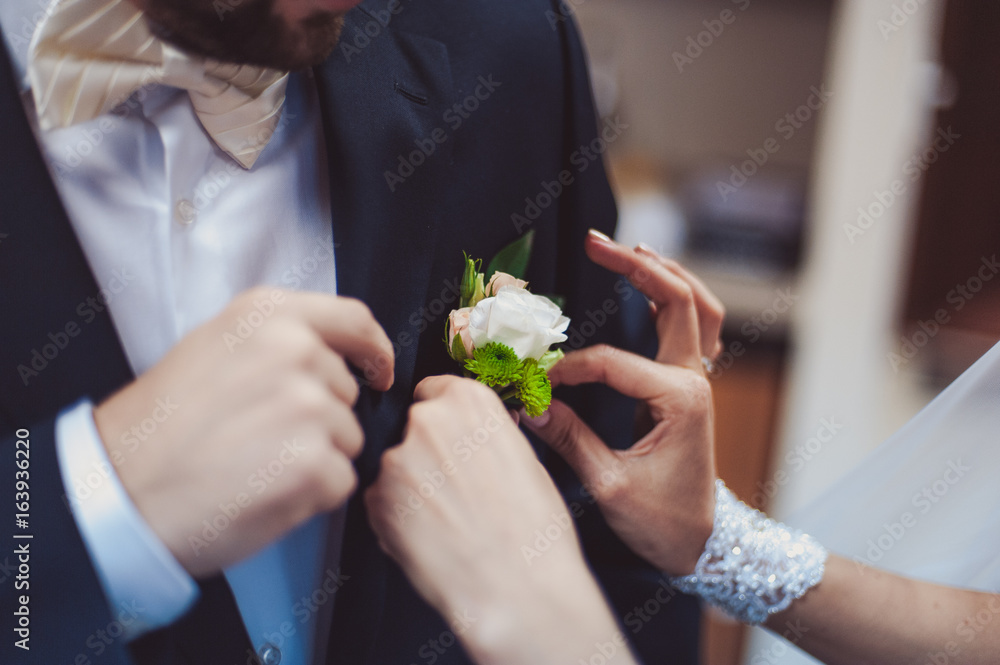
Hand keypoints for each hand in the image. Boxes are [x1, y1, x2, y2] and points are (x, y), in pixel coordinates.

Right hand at [93, 288, 393, 576]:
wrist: (118, 492)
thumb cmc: (158, 429)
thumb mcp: (212, 348)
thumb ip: (274, 341)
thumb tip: (330, 356)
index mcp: (268, 315)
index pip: (355, 321)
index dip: (374, 351)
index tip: (378, 371)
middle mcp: (295, 351)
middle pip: (347, 392)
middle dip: (321, 420)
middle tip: (260, 439)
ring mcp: (307, 407)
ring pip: (348, 439)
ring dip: (315, 458)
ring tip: (253, 464)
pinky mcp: (313, 462)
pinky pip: (340, 481)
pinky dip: (312, 495)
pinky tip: (261, 490)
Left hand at [366, 376, 634, 664]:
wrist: (518, 588)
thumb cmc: (534, 531)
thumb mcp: (525, 457)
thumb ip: (486, 431)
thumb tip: (472, 432)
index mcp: (469, 401)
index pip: (434, 391)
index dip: (444, 421)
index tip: (450, 440)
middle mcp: (427, 421)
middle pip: (412, 428)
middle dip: (426, 454)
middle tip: (454, 490)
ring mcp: (397, 460)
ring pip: (396, 467)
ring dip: (411, 488)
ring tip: (446, 522)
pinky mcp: (376, 501)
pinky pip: (380, 502)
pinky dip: (396, 518)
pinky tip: (429, 539)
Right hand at [524, 231, 722, 575]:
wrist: (705, 542)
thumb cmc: (664, 521)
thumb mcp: (611, 485)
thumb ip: (569, 440)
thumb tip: (528, 406)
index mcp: (679, 399)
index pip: (611, 363)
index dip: (568, 369)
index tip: (535, 384)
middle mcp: (694, 380)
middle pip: (675, 300)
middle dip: (635, 266)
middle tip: (595, 244)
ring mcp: (698, 381)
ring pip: (697, 307)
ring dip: (666, 273)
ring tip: (632, 249)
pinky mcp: (692, 388)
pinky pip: (697, 329)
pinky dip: (680, 299)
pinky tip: (655, 284)